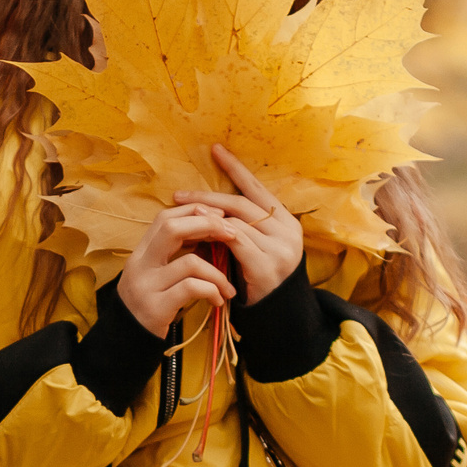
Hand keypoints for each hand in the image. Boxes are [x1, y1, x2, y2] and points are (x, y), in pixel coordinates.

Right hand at [120, 202, 240, 335]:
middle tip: (232, 235)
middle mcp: (140, 264)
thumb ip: (173, 253)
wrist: (126, 341)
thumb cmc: (150, 303)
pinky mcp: (156, 307)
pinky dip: (212, 291)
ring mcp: (146, 285)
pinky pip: (192, 289)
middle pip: (172, 228)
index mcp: (141, 252)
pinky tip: (218, 300)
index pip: (165, 217)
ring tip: (228, 287)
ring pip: (190, 262)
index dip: (193, 212)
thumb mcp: (155, 273)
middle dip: (207, 226)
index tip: (219, 218)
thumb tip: (208, 231)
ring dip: (217, 273)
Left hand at [174, 147, 303, 306]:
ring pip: (235, 222)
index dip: (236, 168)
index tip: (215, 150)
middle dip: (208, 196)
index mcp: (287, 222)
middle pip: (241, 203)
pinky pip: (234, 242)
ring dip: (206, 218)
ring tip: (182, 215)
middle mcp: (288, 231)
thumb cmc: (259, 278)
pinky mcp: (265, 266)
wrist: (276, 317)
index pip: (258, 188)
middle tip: (179, 194)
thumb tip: (208, 204)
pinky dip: (214, 236)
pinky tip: (196, 234)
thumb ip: (242, 225)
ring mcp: (280, 249)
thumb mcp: (255, 246)